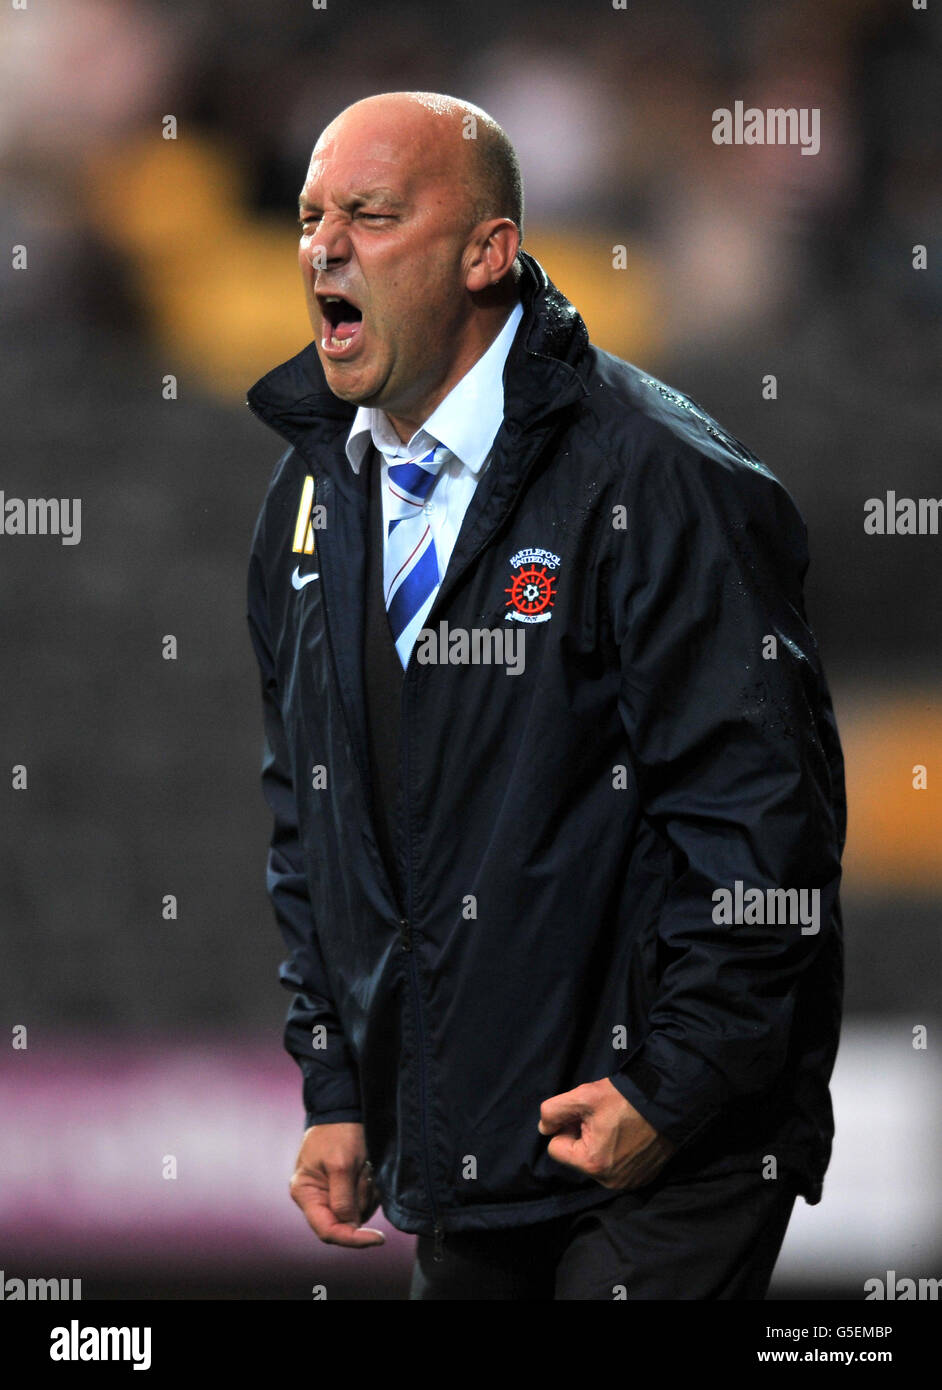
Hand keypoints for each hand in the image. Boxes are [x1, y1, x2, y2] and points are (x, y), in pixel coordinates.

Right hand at [289, 1121, 384, 1246]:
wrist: (344, 1110)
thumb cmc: (337, 1132)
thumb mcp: (341, 1164)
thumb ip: (343, 1198)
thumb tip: (349, 1226)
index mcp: (306, 1193)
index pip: (327, 1231)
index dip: (352, 1239)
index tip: (378, 1238)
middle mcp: (315, 1199)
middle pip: (345, 1223)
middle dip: (361, 1203)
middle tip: (366, 1175)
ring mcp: (330, 1195)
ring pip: (357, 1214)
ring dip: (367, 1194)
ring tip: (365, 1168)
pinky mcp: (345, 1190)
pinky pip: (363, 1203)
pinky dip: (370, 1190)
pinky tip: (367, 1170)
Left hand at [538, 1077, 676, 1189]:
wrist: (668, 1103)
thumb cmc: (625, 1099)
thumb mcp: (583, 1095)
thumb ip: (553, 1111)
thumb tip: (544, 1129)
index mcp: (591, 1163)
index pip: (556, 1148)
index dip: (567, 1127)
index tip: (586, 1116)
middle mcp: (608, 1181)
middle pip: (576, 1157)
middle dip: (582, 1138)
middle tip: (602, 1119)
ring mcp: (627, 1183)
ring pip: (594, 1163)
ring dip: (599, 1146)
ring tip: (617, 1126)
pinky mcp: (641, 1180)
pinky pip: (615, 1169)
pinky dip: (617, 1154)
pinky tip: (629, 1136)